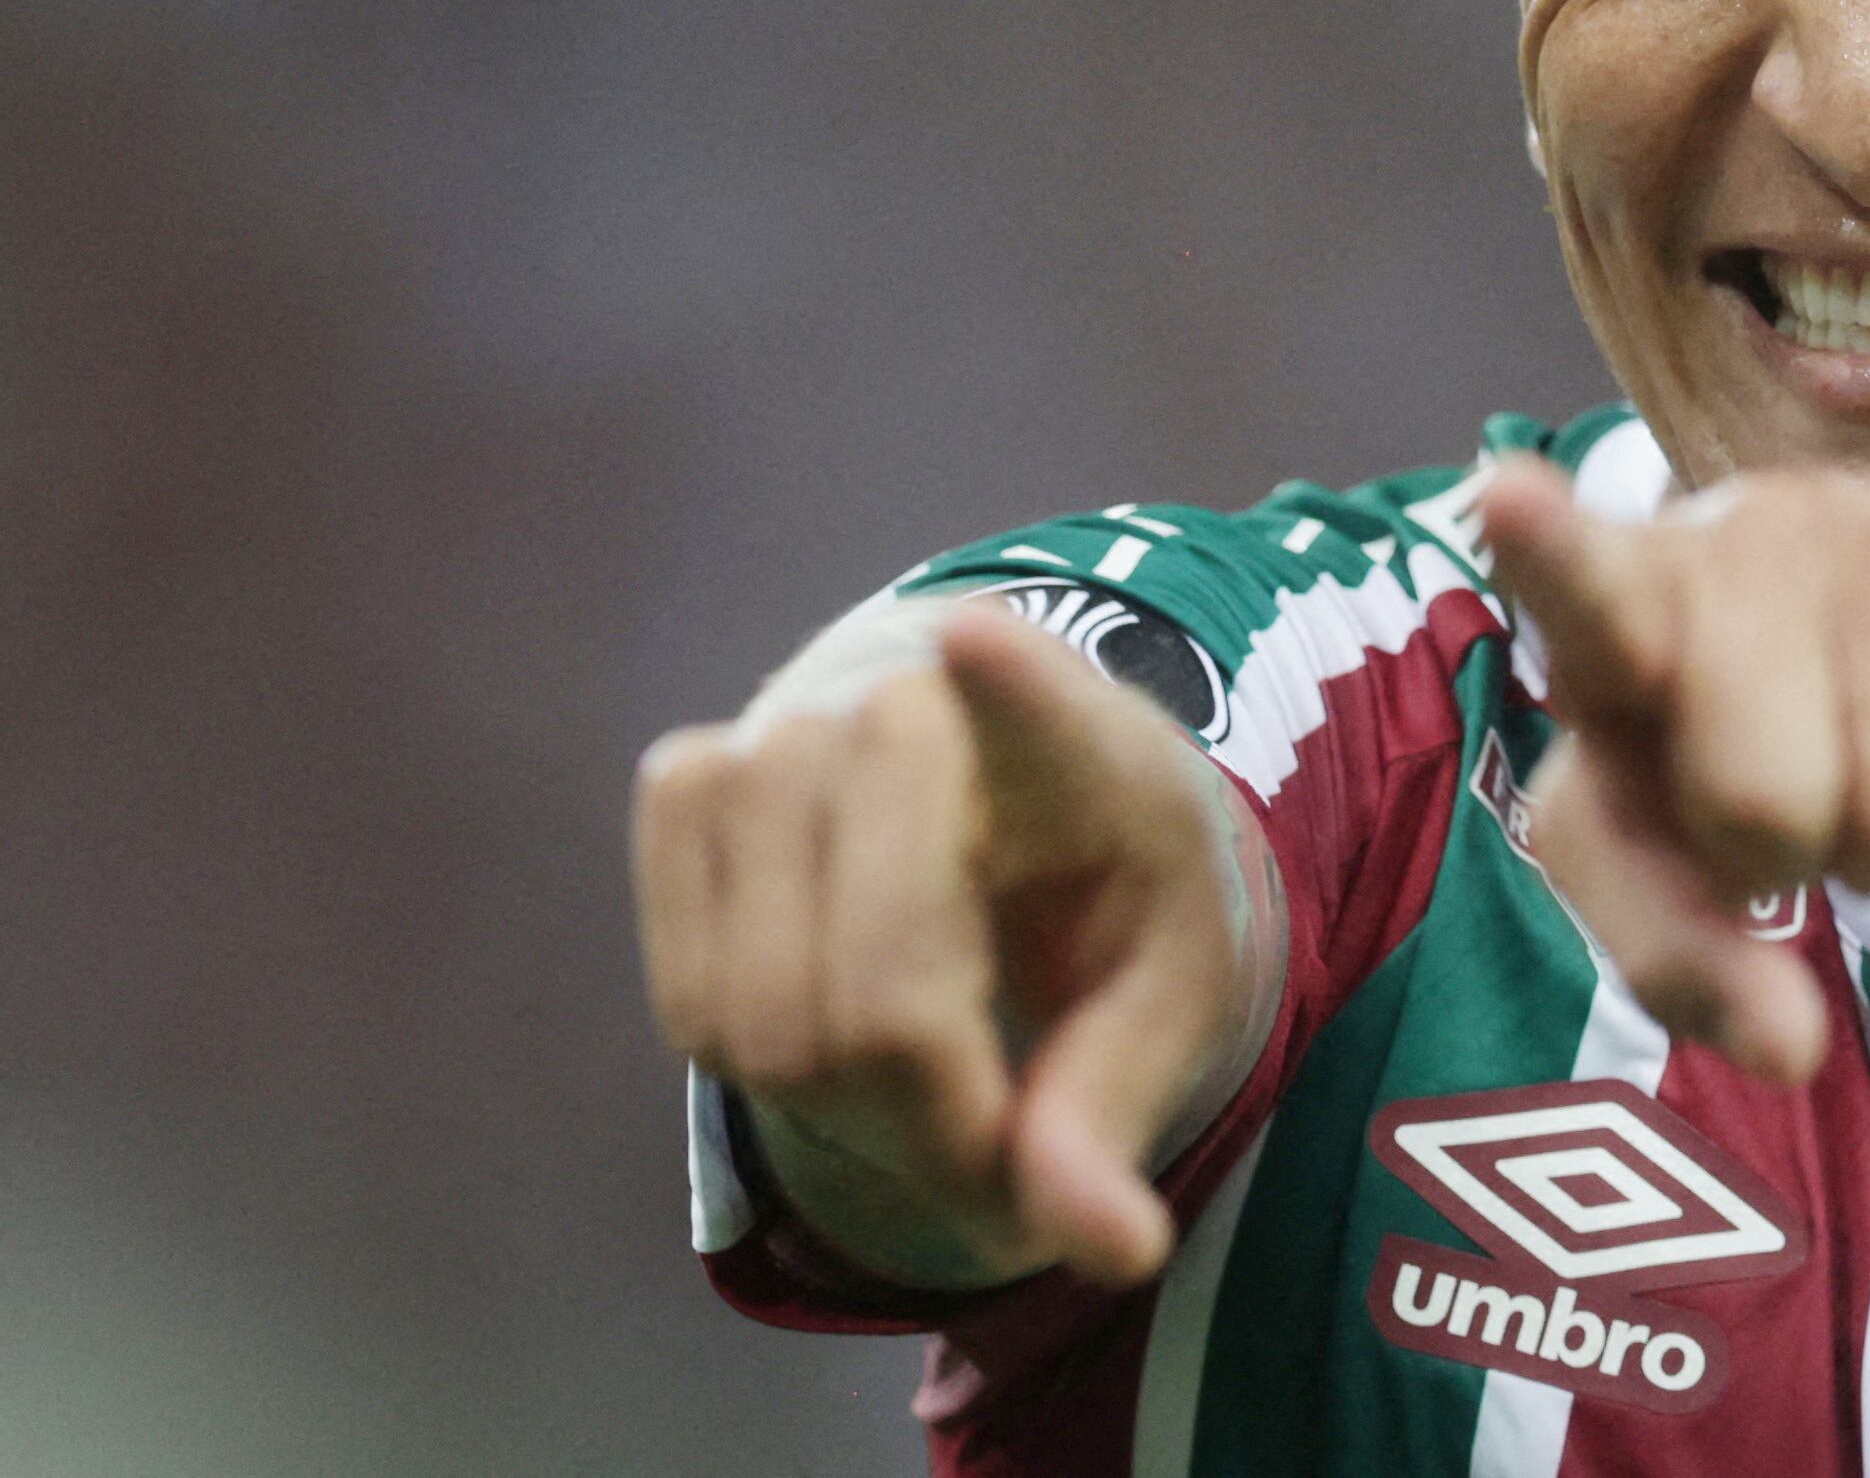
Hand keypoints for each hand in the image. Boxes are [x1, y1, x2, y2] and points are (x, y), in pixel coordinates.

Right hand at [630, 604, 1264, 1285]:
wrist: (1020, 802)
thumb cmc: (1112, 904)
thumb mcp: (1161, 1008)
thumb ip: (1116, 1119)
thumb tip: (1112, 1253)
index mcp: (1090, 749)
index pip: (1041, 705)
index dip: (1006, 686)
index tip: (968, 640)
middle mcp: (918, 702)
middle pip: (878, 996)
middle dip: (935, 1113)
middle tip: (992, 1124)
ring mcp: (788, 732)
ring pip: (763, 1016)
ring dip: (839, 1095)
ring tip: (925, 1060)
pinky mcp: (690, 779)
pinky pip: (685, 994)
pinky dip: (750, 1050)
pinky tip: (825, 1002)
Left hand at [1477, 459, 1869, 1082]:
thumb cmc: (1789, 751)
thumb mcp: (1690, 858)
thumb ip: (1681, 960)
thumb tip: (1784, 1050)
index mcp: (1630, 608)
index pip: (1583, 589)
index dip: (1548, 551)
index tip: (1507, 498)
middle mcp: (1748, 533)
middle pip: (1764, 805)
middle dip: (1798, 851)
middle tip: (1812, 796)